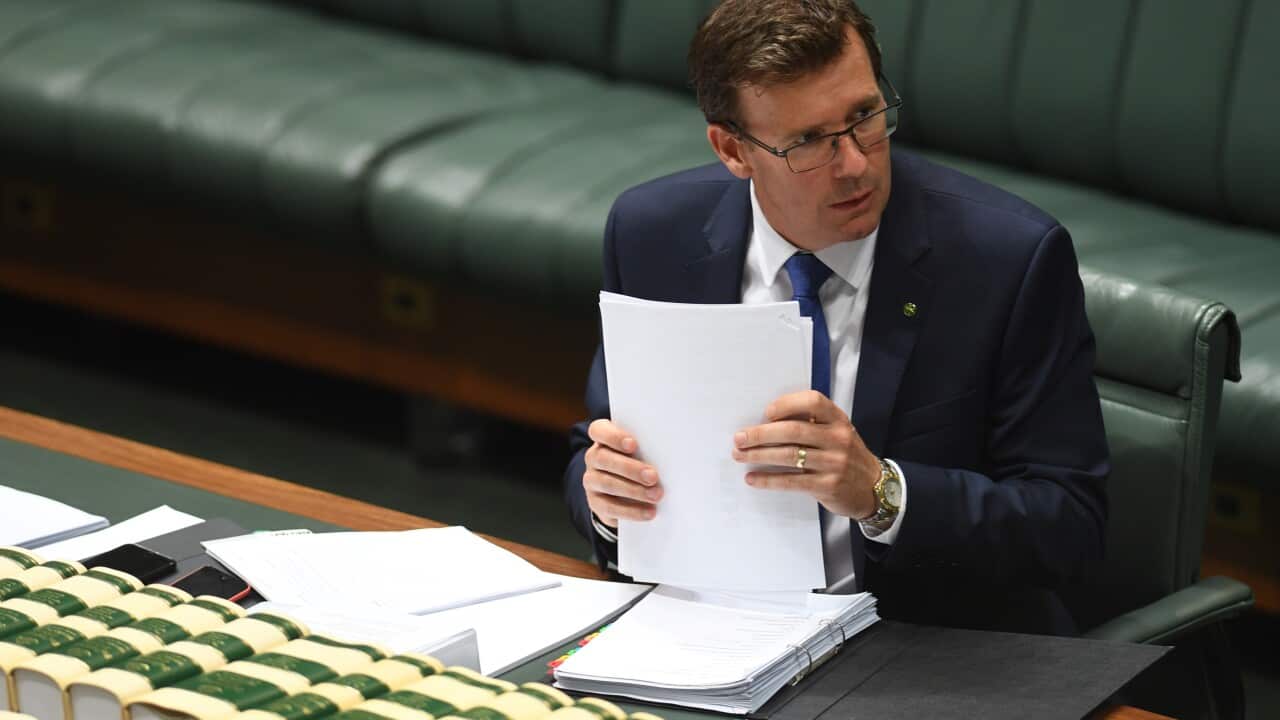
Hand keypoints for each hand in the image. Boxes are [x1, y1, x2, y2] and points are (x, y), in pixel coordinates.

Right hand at [583, 419, 662, 527]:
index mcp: (603, 438)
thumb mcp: (642, 451)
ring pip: (607, 483)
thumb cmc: (639, 462)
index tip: (633, 444)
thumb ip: (648, 449)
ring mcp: (591, 480)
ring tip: (656, 495)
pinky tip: (649, 512)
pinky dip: (631, 511)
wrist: (626, 492)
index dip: (614, 437)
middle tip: (653, 476)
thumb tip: (672, 455)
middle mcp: (593, 457)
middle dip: (630, 468)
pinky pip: (609, 507)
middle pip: (604, 459)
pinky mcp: (595, 502)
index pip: (598, 431)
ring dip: (634, 490)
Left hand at [732, 390, 879, 519]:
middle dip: (761, 434)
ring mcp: (834, 463)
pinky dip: (768, 479)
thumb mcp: (837, 432)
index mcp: (838, 420)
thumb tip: (767, 421)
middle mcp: (838, 438)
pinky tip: (752, 478)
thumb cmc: (845, 455)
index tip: (766, 413)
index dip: (787, 404)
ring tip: (739, 455)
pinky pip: (791, 481)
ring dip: (759, 455)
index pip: (813, 402)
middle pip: (793, 430)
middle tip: (738, 438)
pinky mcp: (827, 486)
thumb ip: (812, 423)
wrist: (873, 488)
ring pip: (788, 455)